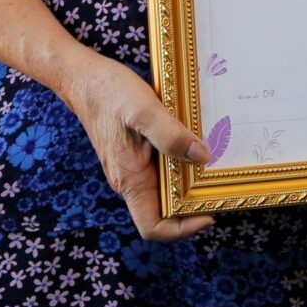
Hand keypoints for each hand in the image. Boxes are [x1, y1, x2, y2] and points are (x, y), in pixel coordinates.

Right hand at [61, 51, 212, 241]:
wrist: (83, 77)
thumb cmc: (109, 92)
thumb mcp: (144, 110)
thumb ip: (171, 135)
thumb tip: (202, 158)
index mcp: (130, 179)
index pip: (153, 227)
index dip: (182, 228)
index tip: (209, 213)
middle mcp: (131, 178)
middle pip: (165, 209)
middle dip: (194, 203)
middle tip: (222, 185)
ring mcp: (133, 166)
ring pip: (166, 186)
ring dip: (191, 180)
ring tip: (218, 162)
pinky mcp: (137, 151)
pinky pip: (164, 166)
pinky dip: (183, 160)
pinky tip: (200, 141)